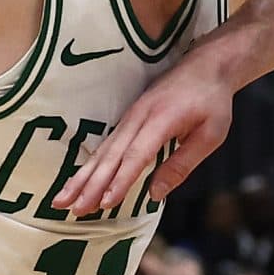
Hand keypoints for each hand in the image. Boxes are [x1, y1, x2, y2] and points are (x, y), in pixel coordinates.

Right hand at [55, 51, 236, 215]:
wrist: (206, 65)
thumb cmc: (211, 101)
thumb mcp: (210, 135)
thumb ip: (182, 164)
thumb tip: (154, 194)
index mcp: (160, 120)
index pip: (136, 155)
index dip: (119, 180)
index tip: (105, 203)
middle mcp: (138, 118)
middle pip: (110, 156)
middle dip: (89, 184)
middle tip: (71, 208)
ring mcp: (130, 117)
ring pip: (102, 151)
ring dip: (81, 177)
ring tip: (62, 200)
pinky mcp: (128, 120)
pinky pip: (105, 146)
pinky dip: (90, 166)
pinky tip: (78, 182)